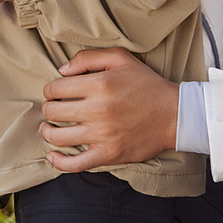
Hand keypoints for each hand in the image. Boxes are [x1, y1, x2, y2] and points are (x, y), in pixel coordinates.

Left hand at [39, 48, 178, 171]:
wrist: (175, 114)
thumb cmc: (147, 84)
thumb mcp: (121, 58)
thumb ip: (88, 58)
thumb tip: (61, 70)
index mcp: (99, 84)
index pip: (55, 89)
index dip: (50, 90)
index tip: (55, 92)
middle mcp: (98, 110)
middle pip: (53, 112)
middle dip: (48, 109)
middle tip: (53, 108)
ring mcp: (102, 135)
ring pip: (58, 137)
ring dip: (47, 132)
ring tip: (49, 127)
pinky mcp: (108, 154)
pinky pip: (75, 164)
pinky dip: (59, 162)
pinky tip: (53, 155)